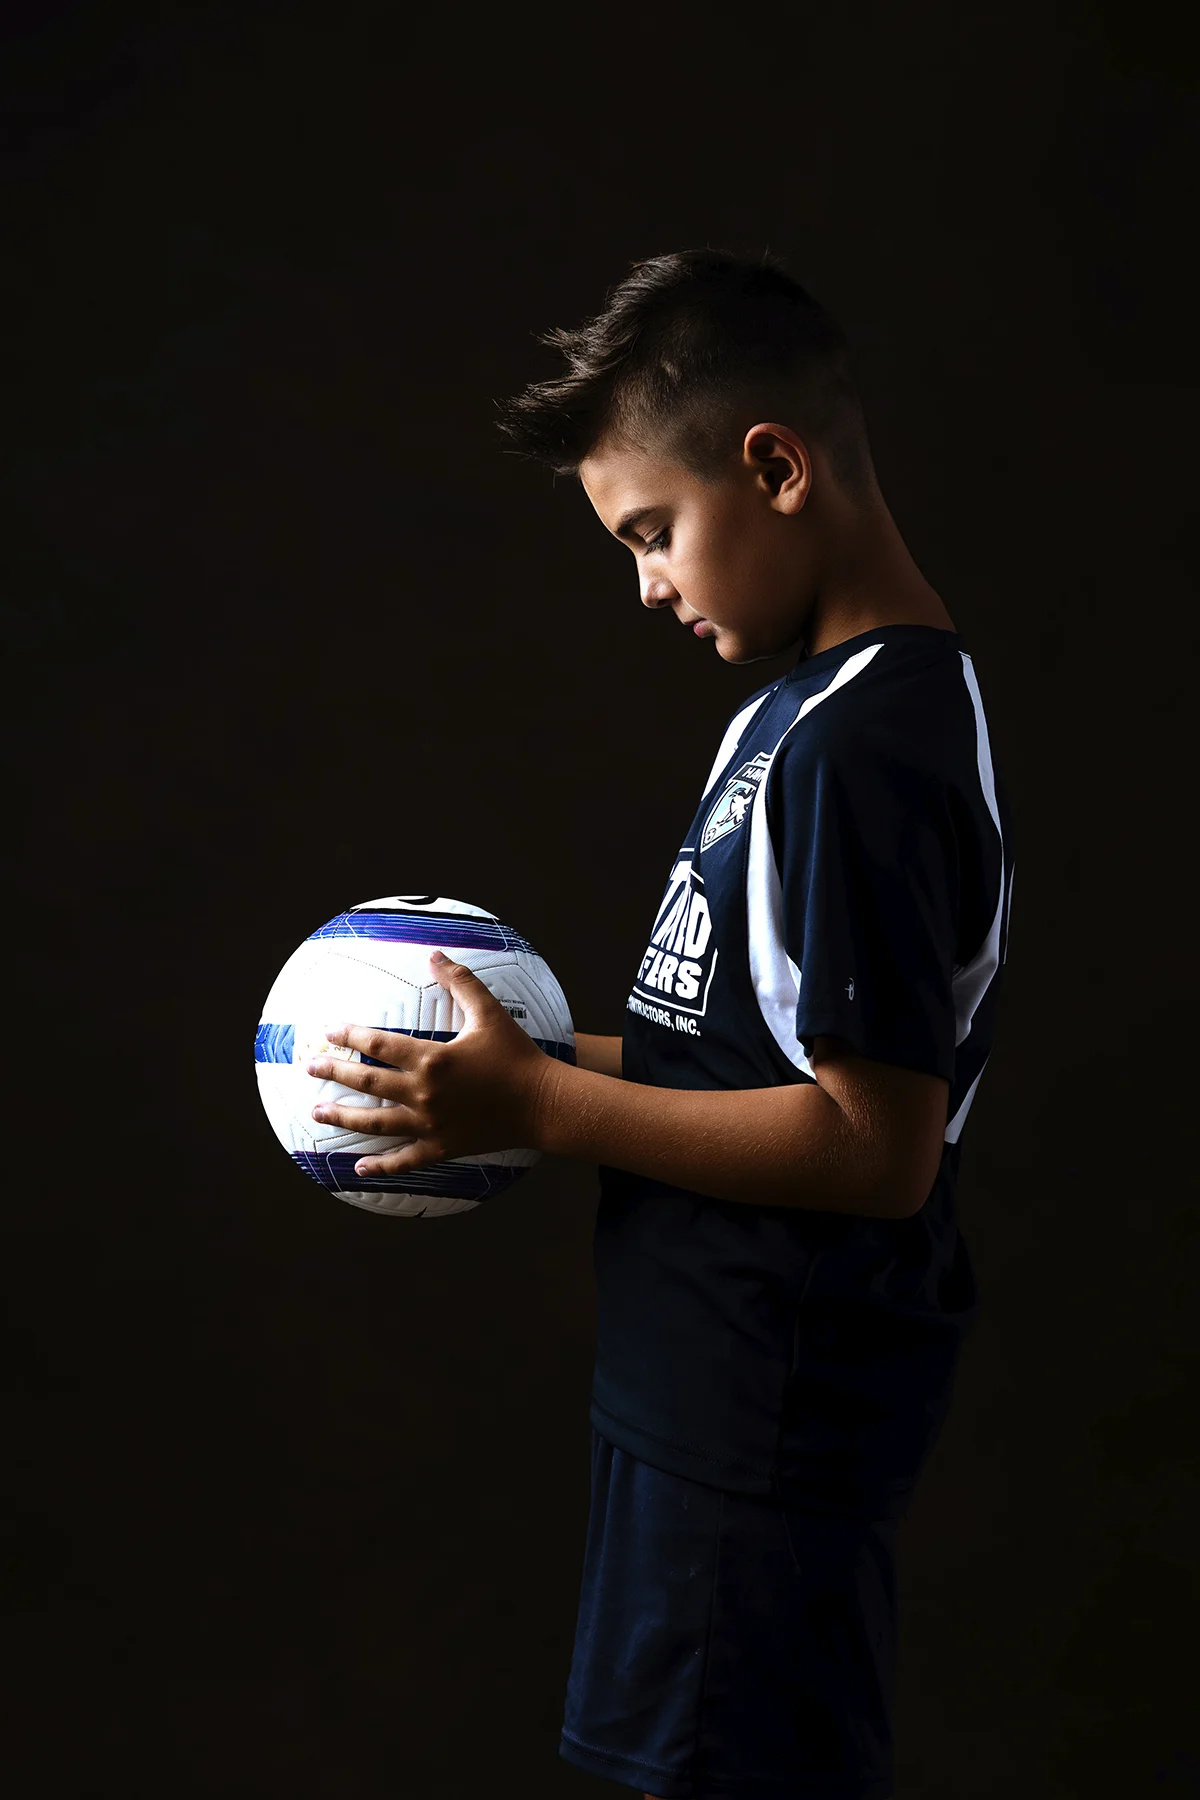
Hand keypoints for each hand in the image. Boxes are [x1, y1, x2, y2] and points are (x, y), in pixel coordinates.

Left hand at [305, 951, 559, 1178]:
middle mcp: (424, 1093)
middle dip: (335, 1073)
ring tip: (318, 1114)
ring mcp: (430, 1124)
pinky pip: (405, 1159)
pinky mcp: (442, 1147)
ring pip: (375, 1122)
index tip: (329, 1031)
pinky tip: (359, 1167)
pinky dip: (381, 1165)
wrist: (543, 1103)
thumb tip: (434, 954)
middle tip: (310, 1068)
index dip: (350, 1035)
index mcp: (432, 1059)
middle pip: (368, 1082)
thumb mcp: (489, 1013)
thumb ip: (461, 981)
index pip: (379, 1044)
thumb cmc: (516, 1055)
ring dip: (344, 1118)